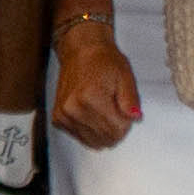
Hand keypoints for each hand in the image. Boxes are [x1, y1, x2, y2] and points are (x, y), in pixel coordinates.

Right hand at [47, 24, 138, 150]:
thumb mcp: (125, 76)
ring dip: (103, 131)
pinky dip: (90, 131)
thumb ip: (131, 100)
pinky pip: (81, 138)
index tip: (124, 107)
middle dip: (116, 128)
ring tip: (103, 110)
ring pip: (94, 142)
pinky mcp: (58, 118)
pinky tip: (92, 114)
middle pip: (106, 138)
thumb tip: (135, 118)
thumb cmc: (104, 61)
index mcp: (91, 97)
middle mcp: (73, 108)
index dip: (127, 121)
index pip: (118, 129)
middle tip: (115, 108)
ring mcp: (64, 115)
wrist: (80, 52)